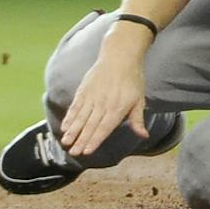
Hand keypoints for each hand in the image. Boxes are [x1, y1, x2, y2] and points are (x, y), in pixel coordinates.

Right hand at [57, 42, 149, 157]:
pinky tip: (64, 127)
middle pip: (90, 125)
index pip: (105, 128)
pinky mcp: (84, 90)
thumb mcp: (139, 99)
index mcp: (118, 108)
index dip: (95, 140)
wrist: (120, 56)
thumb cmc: (132, 80)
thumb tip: (144, 136)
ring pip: (80, 117)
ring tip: (65, 142)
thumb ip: (137, 119)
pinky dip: (69, 117)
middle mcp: (103, 104)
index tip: (87, 152)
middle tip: (73, 152)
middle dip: (81, 140)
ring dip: (72, 131)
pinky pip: (75, 106)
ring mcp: (92, 96)